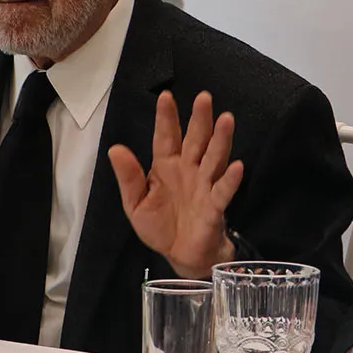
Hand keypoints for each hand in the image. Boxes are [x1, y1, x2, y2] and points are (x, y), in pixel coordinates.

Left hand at [108, 90, 242, 277]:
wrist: (180, 256)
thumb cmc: (160, 226)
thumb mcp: (135, 204)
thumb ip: (128, 178)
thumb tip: (115, 148)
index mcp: (166, 166)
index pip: (166, 137)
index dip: (166, 118)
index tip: (165, 97)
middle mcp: (188, 170)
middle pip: (195, 140)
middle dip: (199, 119)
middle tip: (204, 97)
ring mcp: (204, 186)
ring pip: (214, 158)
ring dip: (220, 140)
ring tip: (226, 119)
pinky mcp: (214, 207)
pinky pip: (223, 191)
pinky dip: (230, 180)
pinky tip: (237, 166)